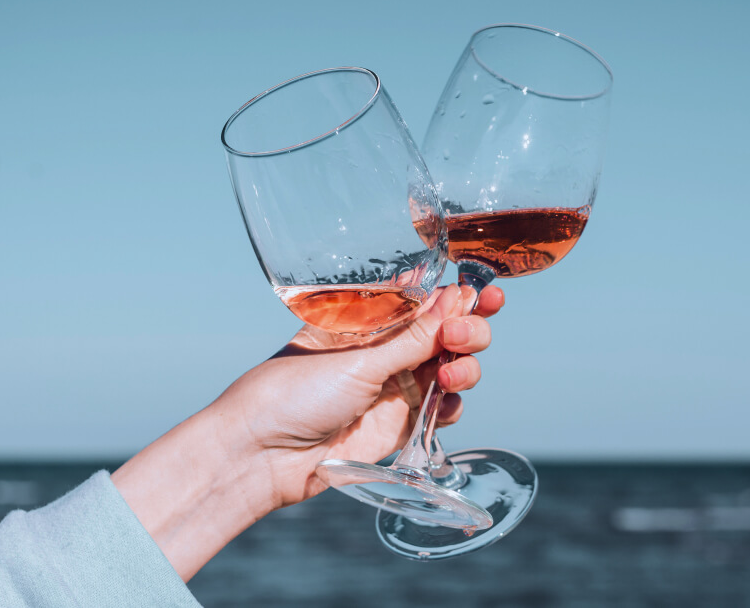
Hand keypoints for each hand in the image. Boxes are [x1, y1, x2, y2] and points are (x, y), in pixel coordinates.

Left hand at [112, 284, 503, 580]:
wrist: (261, 456)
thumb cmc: (292, 393)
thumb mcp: (357, 359)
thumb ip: (413, 337)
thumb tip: (459, 300)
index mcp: (368, 320)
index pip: (426, 301)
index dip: (460, 296)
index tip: (488, 292)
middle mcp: (384, 350)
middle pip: (446, 334)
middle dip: (468, 331)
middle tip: (462, 340)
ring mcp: (392, 388)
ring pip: (450, 370)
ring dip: (464, 368)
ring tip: (452, 376)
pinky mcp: (397, 426)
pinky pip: (441, 412)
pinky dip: (452, 407)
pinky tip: (446, 405)